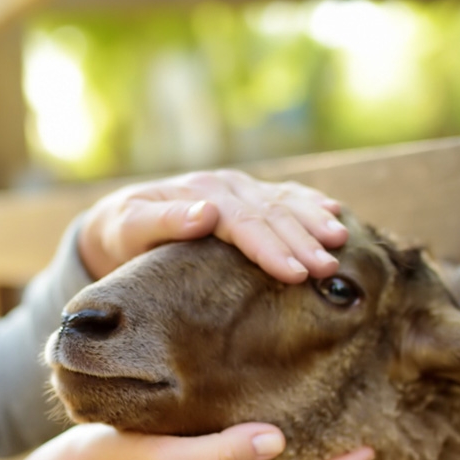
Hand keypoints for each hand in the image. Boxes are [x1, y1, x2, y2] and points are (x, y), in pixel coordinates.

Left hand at [78, 170, 348, 281]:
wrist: (118, 221)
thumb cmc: (122, 233)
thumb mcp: (129, 228)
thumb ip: (164, 221)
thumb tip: (205, 213)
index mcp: (200, 194)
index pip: (243, 222)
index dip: (270, 247)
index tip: (295, 273)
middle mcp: (224, 186)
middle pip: (270, 214)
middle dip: (302, 241)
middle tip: (328, 268)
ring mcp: (238, 188)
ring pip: (283, 202)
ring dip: (314, 220)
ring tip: (341, 240)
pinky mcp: (246, 196)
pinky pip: (284, 196)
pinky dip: (310, 203)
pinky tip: (335, 211)